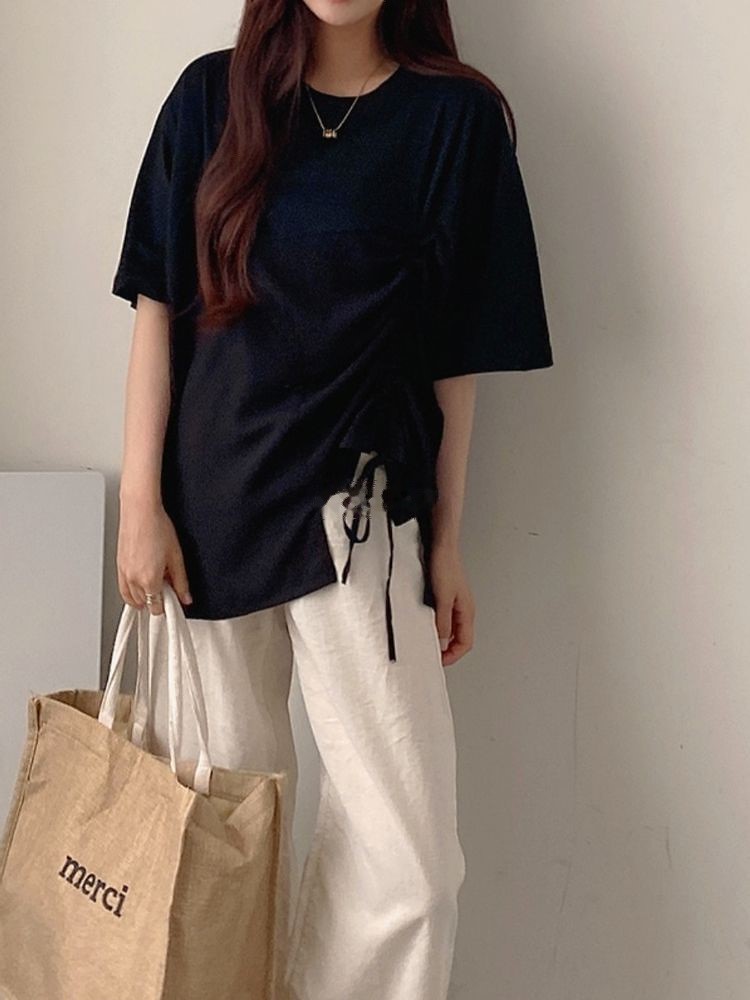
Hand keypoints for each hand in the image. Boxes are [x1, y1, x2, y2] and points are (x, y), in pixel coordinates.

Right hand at [117, 496, 191, 615]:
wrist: (140, 511)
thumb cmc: (157, 527)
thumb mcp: (176, 557)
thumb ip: (181, 581)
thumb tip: (185, 597)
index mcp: (149, 580)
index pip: (156, 607)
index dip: (167, 606)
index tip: (173, 600)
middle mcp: (133, 579)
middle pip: (144, 603)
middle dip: (156, 600)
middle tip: (167, 588)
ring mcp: (123, 573)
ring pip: (131, 598)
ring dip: (143, 597)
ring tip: (155, 585)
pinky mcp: (118, 565)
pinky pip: (122, 588)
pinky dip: (131, 592)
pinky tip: (141, 584)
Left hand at [429, 539, 474, 666]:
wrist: (441, 545)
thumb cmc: (445, 566)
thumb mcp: (442, 598)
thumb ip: (442, 622)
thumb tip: (441, 642)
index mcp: (467, 612)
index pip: (465, 643)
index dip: (452, 656)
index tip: (438, 661)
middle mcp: (463, 609)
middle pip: (458, 639)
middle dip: (446, 650)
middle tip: (432, 655)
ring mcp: (455, 603)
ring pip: (450, 629)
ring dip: (440, 637)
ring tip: (427, 641)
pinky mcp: (445, 596)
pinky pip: (443, 618)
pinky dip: (435, 625)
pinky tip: (424, 623)